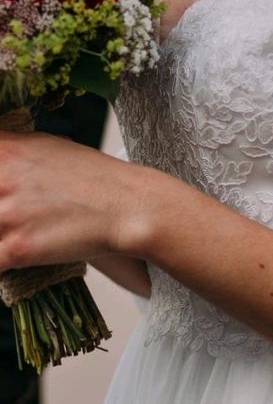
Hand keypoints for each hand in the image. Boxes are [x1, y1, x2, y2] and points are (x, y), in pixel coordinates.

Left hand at [0, 129, 144, 269]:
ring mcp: (7, 215)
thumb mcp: (44, 146)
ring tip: (14, 234)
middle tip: (9, 215)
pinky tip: (11, 257)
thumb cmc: (94, 177)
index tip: (0, 194)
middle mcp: (1, 178)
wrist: (129, 207)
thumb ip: (8, 149)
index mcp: (4, 150)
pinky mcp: (17, 248)